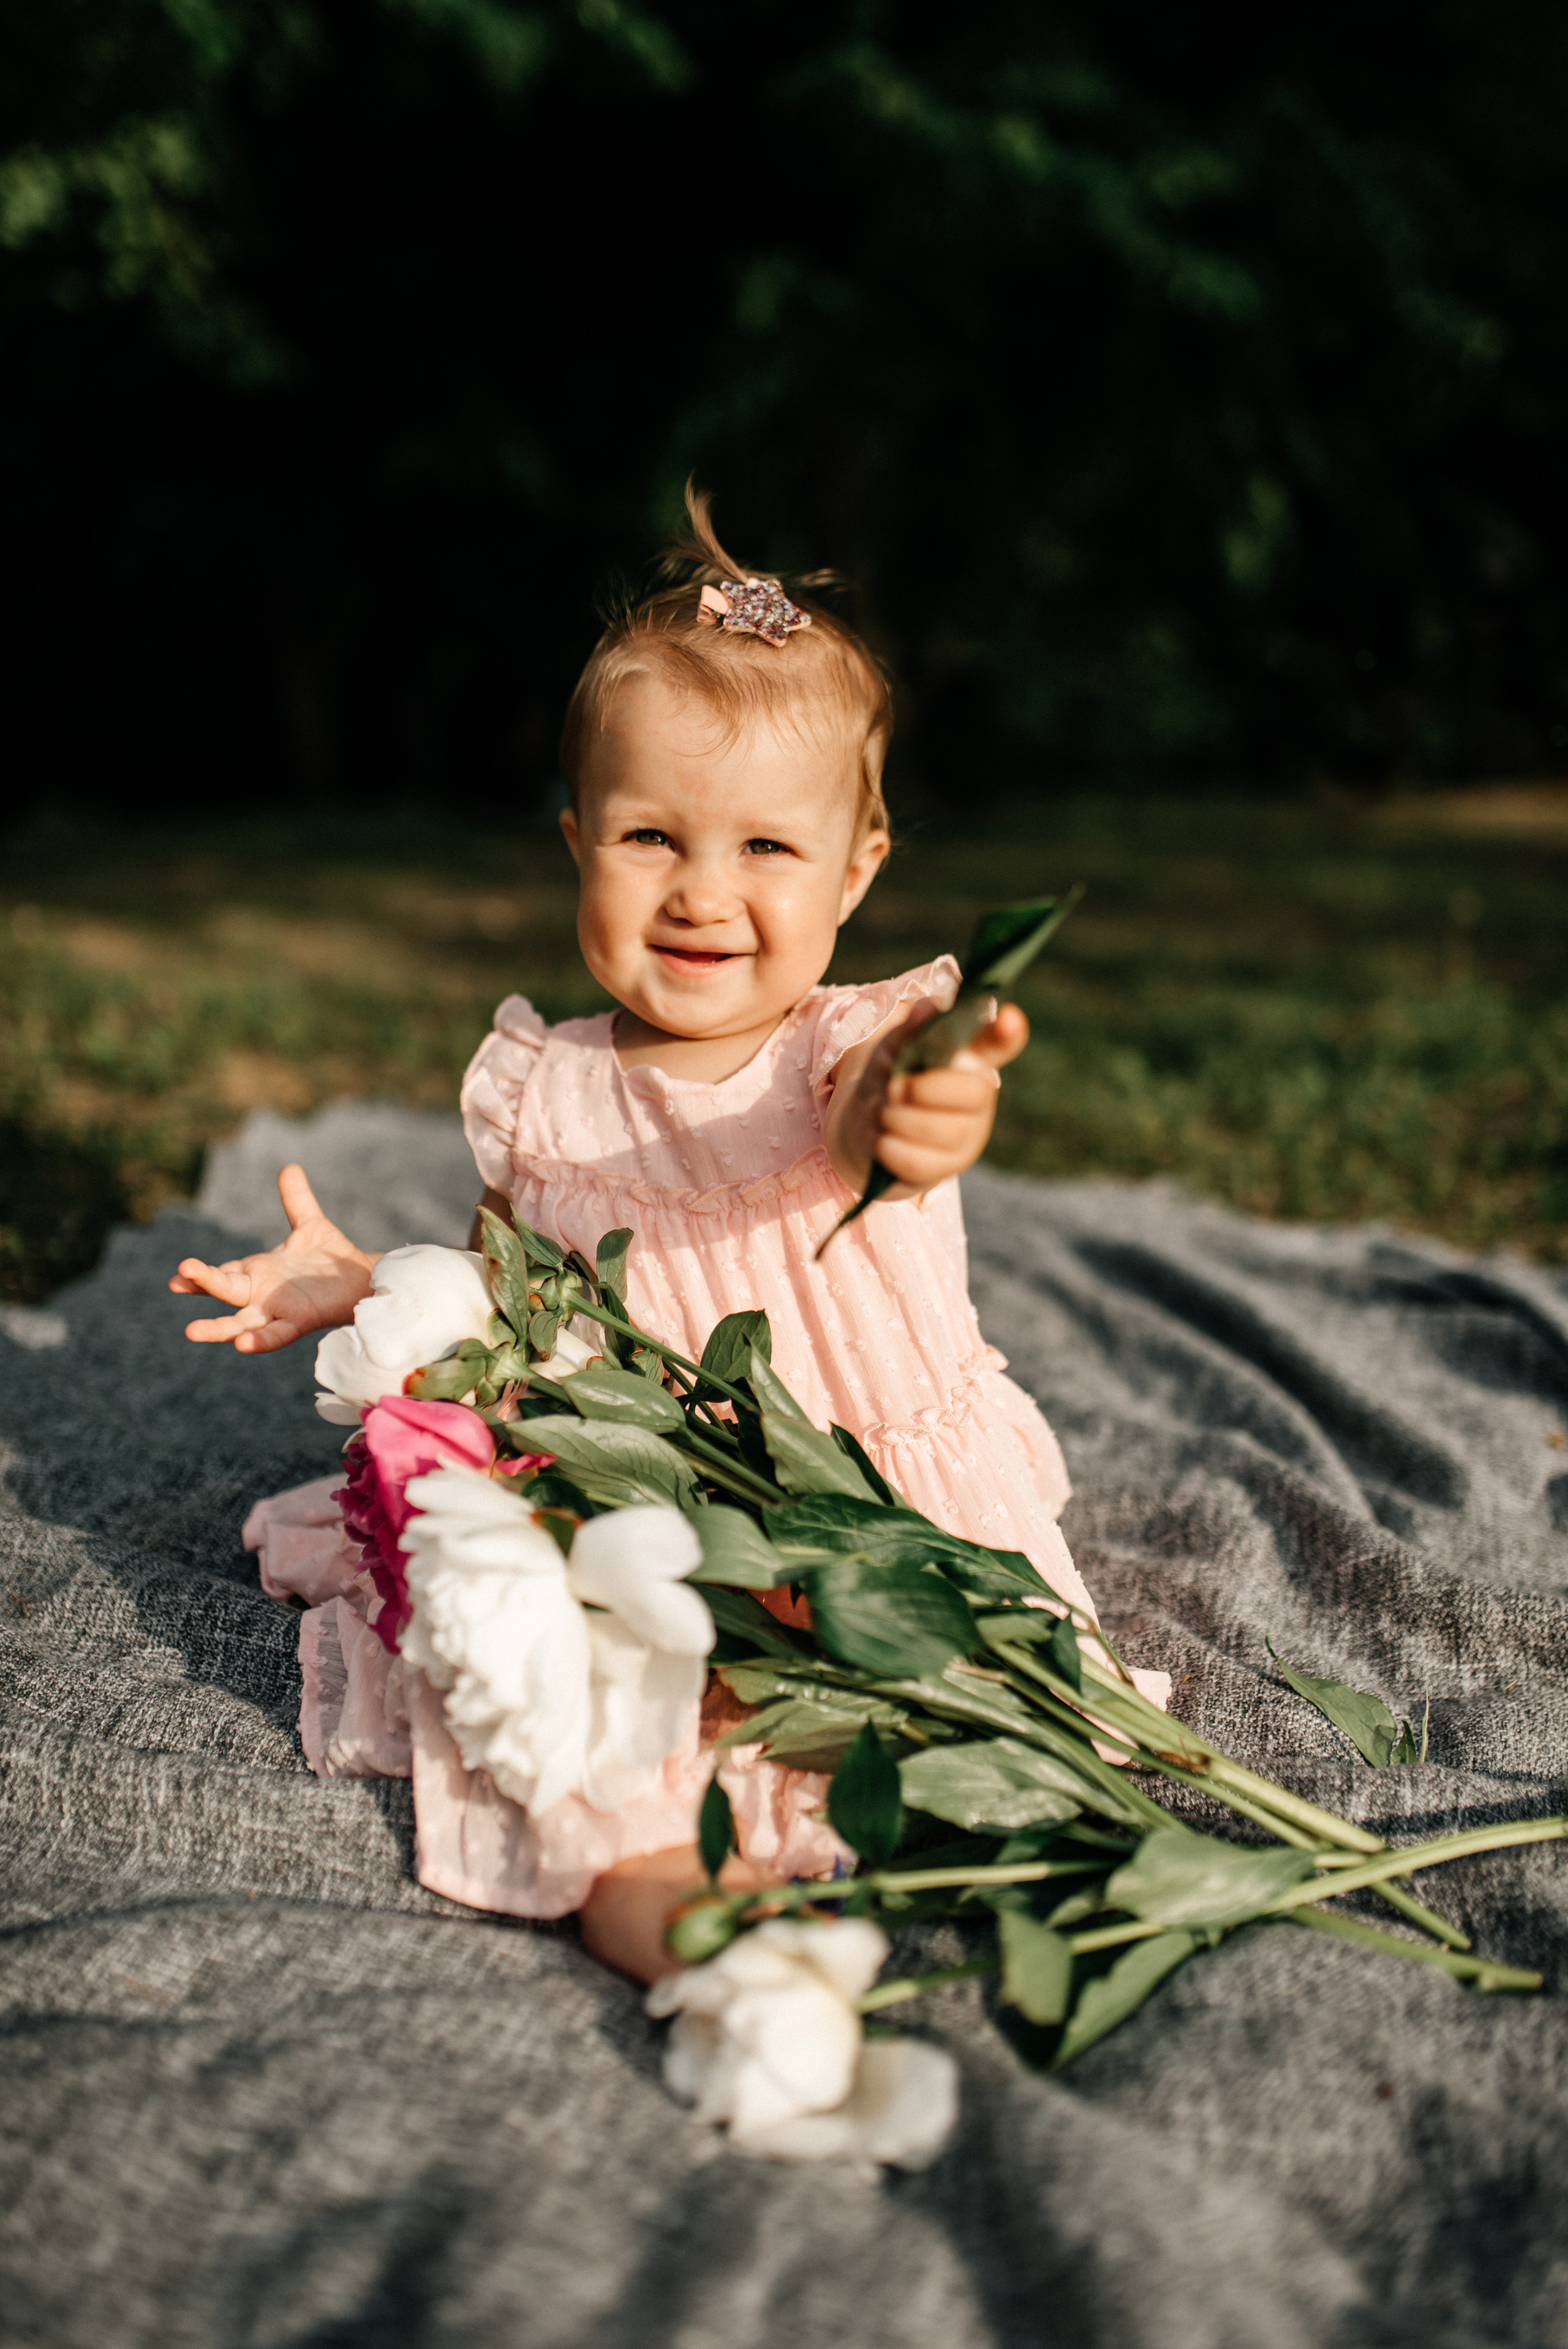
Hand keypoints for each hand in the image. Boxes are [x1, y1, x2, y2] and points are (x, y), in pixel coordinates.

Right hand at [168, 1164, 377, 1352]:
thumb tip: (289, 1167)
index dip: (199, 1273)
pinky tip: (243, 1345)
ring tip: (193, 1331)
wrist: (361, 1281)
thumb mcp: (309, 1225)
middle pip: (226, 1291)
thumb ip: (296, 1200)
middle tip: (176, 1280)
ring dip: (218, 1328)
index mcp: (257, 1271)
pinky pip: (275, 1335)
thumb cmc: (330, 1259)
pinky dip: (259, 1340)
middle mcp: (261, 1293)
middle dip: (202, 1285)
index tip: (179, 1270)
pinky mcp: (298, 1322)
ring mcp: (277, 1310)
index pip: (221, 1272)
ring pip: (241, 1322)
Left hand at [829, 1000, 1028, 1198]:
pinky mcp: (944, 1169)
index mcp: (971, 1060)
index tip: (1009, 1017)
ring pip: (938, 1130)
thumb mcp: (895, 1048)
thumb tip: (927, 1009)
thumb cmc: (893, 1078)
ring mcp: (965, 1137)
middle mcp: (978, 1099)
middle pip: (971, 1093)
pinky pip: (915, 1161)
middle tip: (893, 1088)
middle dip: (924, 1090)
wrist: (871, 1127)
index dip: (1007, 1033)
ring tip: (880, 1110)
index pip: (999, 1044)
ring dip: (896, 1118)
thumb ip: (912, 1030)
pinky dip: (886, 1145)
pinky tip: (879, 1136)